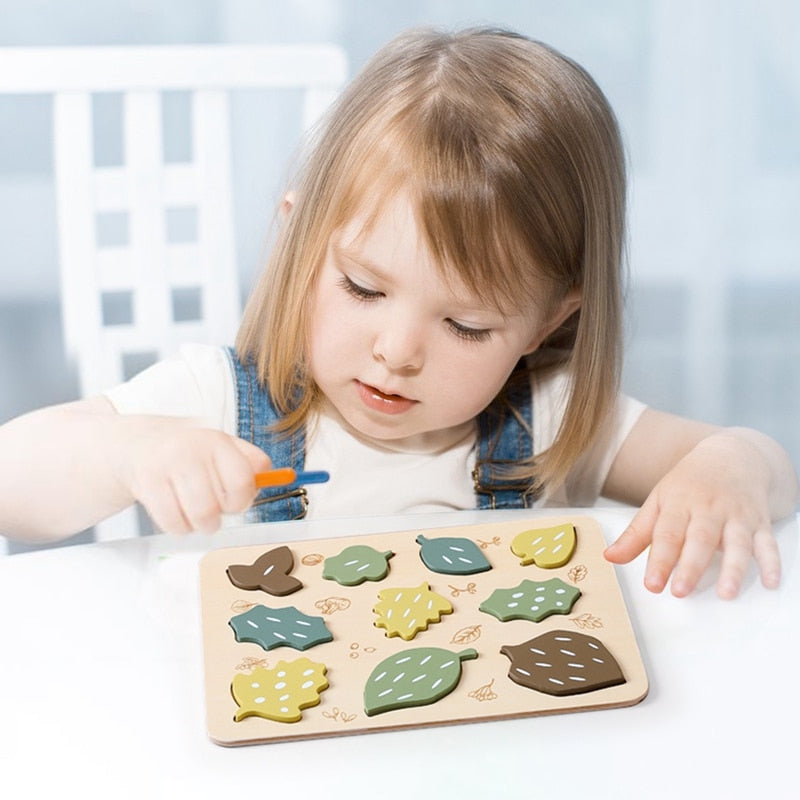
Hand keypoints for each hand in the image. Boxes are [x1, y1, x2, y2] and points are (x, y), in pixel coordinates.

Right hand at [116, 416, 271, 533]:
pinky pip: (173, 524)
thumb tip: (280, 477)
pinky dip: (179, 527)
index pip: (244, 480)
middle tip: (212, 507)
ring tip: (195, 512)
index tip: (235, 500)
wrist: (138, 445)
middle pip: (219, 506)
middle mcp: (192, 450)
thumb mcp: (223, 447)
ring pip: (198, 518)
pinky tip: (176, 512)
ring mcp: (167, 466)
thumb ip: (253, 462)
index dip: (243, 499)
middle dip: (219, 516)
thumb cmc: (190, 452)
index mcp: (217, 441)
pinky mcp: (146, 484)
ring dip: (200, 525)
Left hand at [604, 431, 780, 599]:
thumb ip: (636, 533)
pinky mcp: (760, 522)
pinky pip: (768, 543)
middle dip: (691, 566)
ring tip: (726, 594)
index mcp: (679, 503)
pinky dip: (772, 562)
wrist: (731, 456)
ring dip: (733, 569)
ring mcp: (737, 515)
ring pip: (737, 543)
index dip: (659, 560)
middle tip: (680, 592)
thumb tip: (610, 557)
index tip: (652, 584)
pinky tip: (770, 582)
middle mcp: (709, 509)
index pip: (667, 533)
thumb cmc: (689, 484)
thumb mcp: (659, 501)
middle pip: (700, 539)